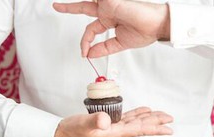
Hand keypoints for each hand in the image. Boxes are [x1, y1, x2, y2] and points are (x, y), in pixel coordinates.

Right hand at [52, 107, 172, 136]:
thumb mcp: (82, 125)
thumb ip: (94, 121)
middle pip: (140, 126)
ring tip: (158, 115)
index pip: (139, 129)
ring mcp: (111, 130)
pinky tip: (139, 112)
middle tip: (169, 118)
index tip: (169, 128)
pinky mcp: (106, 126)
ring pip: (134, 123)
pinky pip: (125, 120)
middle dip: (156, 122)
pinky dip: (134, 115)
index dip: (155, 128)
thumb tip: (106, 119)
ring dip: (147, 118)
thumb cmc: (70, 132)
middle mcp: (115, 134)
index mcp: (113, 134)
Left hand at [53, 0, 169, 57]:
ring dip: (75, 4)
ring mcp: (109, 4)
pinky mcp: (111, 0)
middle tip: (56, 6)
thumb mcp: (120, 44)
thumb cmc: (144, 32)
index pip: (91, 30)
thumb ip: (104, 48)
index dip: (85, 42)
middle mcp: (108, 11)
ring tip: (61, 3)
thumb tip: (89, 54)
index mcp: (110, 21)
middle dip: (70, 8)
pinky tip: (81, 4)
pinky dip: (88, 3)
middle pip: (84, 8)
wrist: (157, 26)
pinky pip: (95, 0)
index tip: (84, 54)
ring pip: (87, 1)